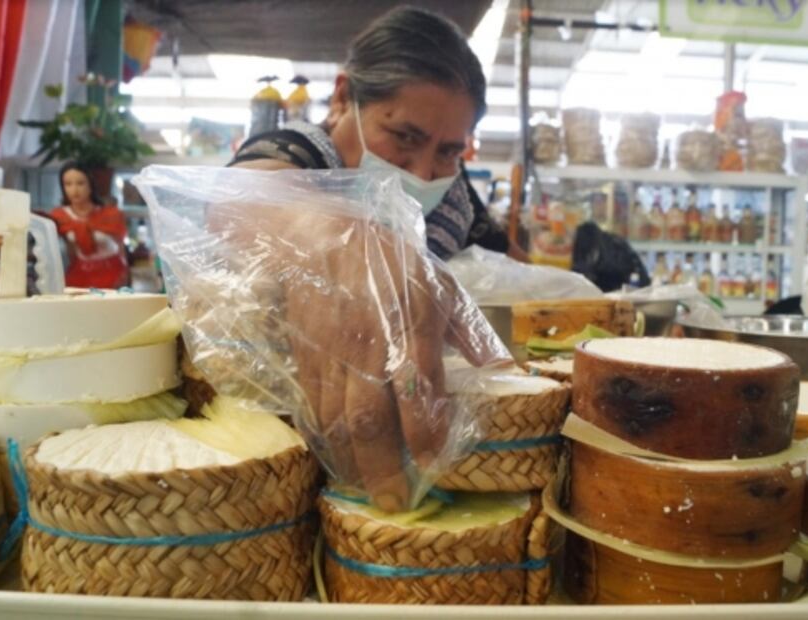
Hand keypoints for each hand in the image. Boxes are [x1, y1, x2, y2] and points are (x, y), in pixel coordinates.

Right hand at [203, 199, 507, 511]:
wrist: (316, 237)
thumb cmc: (389, 262)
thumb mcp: (440, 284)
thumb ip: (471, 331)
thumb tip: (503, 369)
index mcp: (408, 327)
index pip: (416, 393)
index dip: (424, 435)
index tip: (431, 464)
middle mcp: (366, 347)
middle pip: (369, 420)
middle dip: (381, 468)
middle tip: (394, 502)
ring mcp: (330, 355)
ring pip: (336, 422)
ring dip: (350, 463)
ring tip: (365, 490)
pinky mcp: (304, 359)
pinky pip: (313, 409)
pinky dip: (325, 440)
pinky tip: (337, 457)